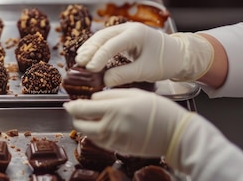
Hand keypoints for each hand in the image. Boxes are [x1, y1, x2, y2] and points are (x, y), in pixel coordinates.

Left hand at [63, 88, 193, 158]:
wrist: (175, 134)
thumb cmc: (158, 110)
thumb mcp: (134, 93)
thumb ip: (110, 94)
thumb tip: (94, 97)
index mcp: (114, 109)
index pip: (82, 109)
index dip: (71, 106)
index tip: (68, 103)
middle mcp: (110, 127)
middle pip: (80, 124)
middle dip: (75, 117)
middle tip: (77, 110)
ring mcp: (114, 140)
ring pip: (88, 135)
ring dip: (85, 126)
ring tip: (90, 118)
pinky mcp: (119, 149)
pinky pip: (100, 142)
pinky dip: (96, 134)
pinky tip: (102, 126)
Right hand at [75, 22, 213, 86]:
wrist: (178, 55)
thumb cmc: (165, 62)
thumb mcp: (145, 71)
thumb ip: (123, 75)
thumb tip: (104, 81)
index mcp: (136, 34)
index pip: (112, 45)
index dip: (99, 57)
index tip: (90, 68)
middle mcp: (128, 28)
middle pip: (103, 36)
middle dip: (90, 50)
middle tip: (79, 63)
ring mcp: (125, 30)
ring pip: (102, 36)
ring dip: (90, 47)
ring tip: (80, 59)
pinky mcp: (123, 36)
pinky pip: (106, 39)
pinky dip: (96, 47)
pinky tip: (88, 55)